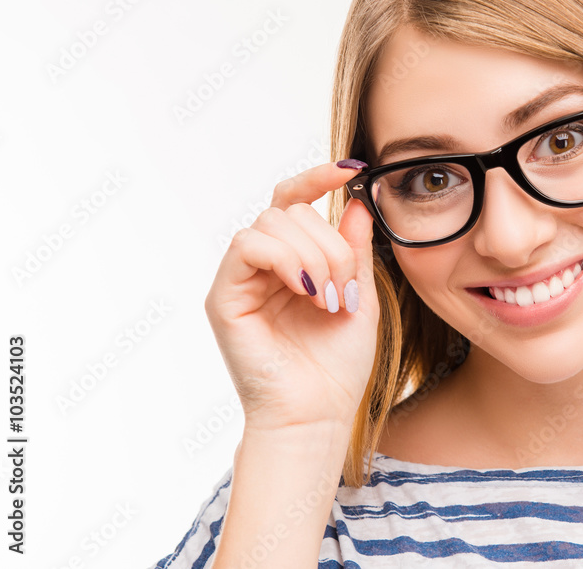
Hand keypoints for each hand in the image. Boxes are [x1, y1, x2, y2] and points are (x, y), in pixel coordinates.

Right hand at [203, 161, 379, 431]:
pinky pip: (248, 245)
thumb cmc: (337, 364)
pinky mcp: (223, 296)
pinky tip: (306, 289)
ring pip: (272, 222)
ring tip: (329, 299)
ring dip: (313, 254)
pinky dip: (284, 258)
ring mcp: (241, 278)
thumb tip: (357, 200)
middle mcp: (263, 264)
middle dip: (330, 242)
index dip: (320, 177)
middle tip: (345, 288)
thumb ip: (354, 247)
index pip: (297, 201)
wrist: (317, 414)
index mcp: (294, 260)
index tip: (352, 168)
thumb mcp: (359, 294)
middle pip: (291, 210)